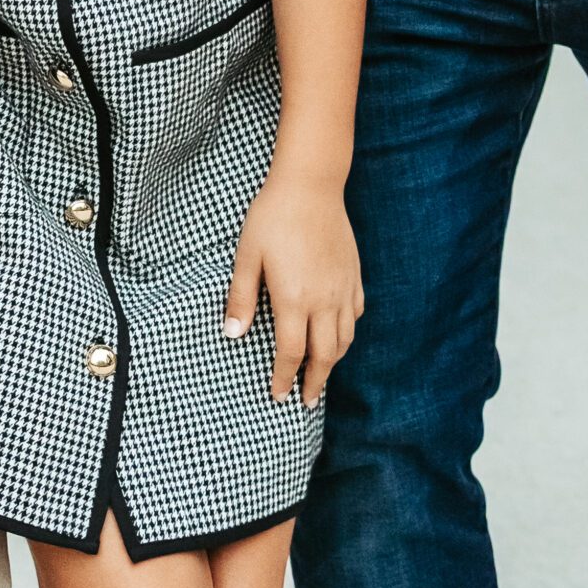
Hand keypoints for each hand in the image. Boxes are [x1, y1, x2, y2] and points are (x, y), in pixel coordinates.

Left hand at [224, 172, 363, 407]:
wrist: (310, 185)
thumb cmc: (272, 217)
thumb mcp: (247, 256)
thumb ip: (241, 298)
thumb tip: (232, 334)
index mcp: (294, 299)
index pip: (291, 353)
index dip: (284, 378)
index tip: (278, 396)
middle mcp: (324, 301)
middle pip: (325, 356)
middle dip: (314, 382)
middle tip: (306, 401)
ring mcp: (343, 289)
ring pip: (345, 339)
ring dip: (333, 362)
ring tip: (320, 375)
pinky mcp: (354, 276)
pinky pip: (355, 315)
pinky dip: (347, 333)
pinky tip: (338, 335)